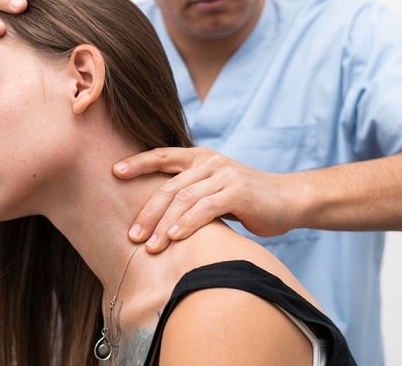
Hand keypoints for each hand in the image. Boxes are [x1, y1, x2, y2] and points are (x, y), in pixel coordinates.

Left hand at [113, 147, 292, 251]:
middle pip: (169, 186)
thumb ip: (190, 191)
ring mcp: (224, 174)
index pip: (162, 156)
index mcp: (200, 157)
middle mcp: (210, 161)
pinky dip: (188, 223)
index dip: (138, 163)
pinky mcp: (238, 191)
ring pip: (184, 199)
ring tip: (150, 245)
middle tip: (132, 235)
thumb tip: (155, 213)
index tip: (114, 171)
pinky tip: (174, 237)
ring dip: (164, 224)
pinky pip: (206, 208)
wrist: (287, 199)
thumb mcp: (214, 188)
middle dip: (148, 212)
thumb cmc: (246, 199)